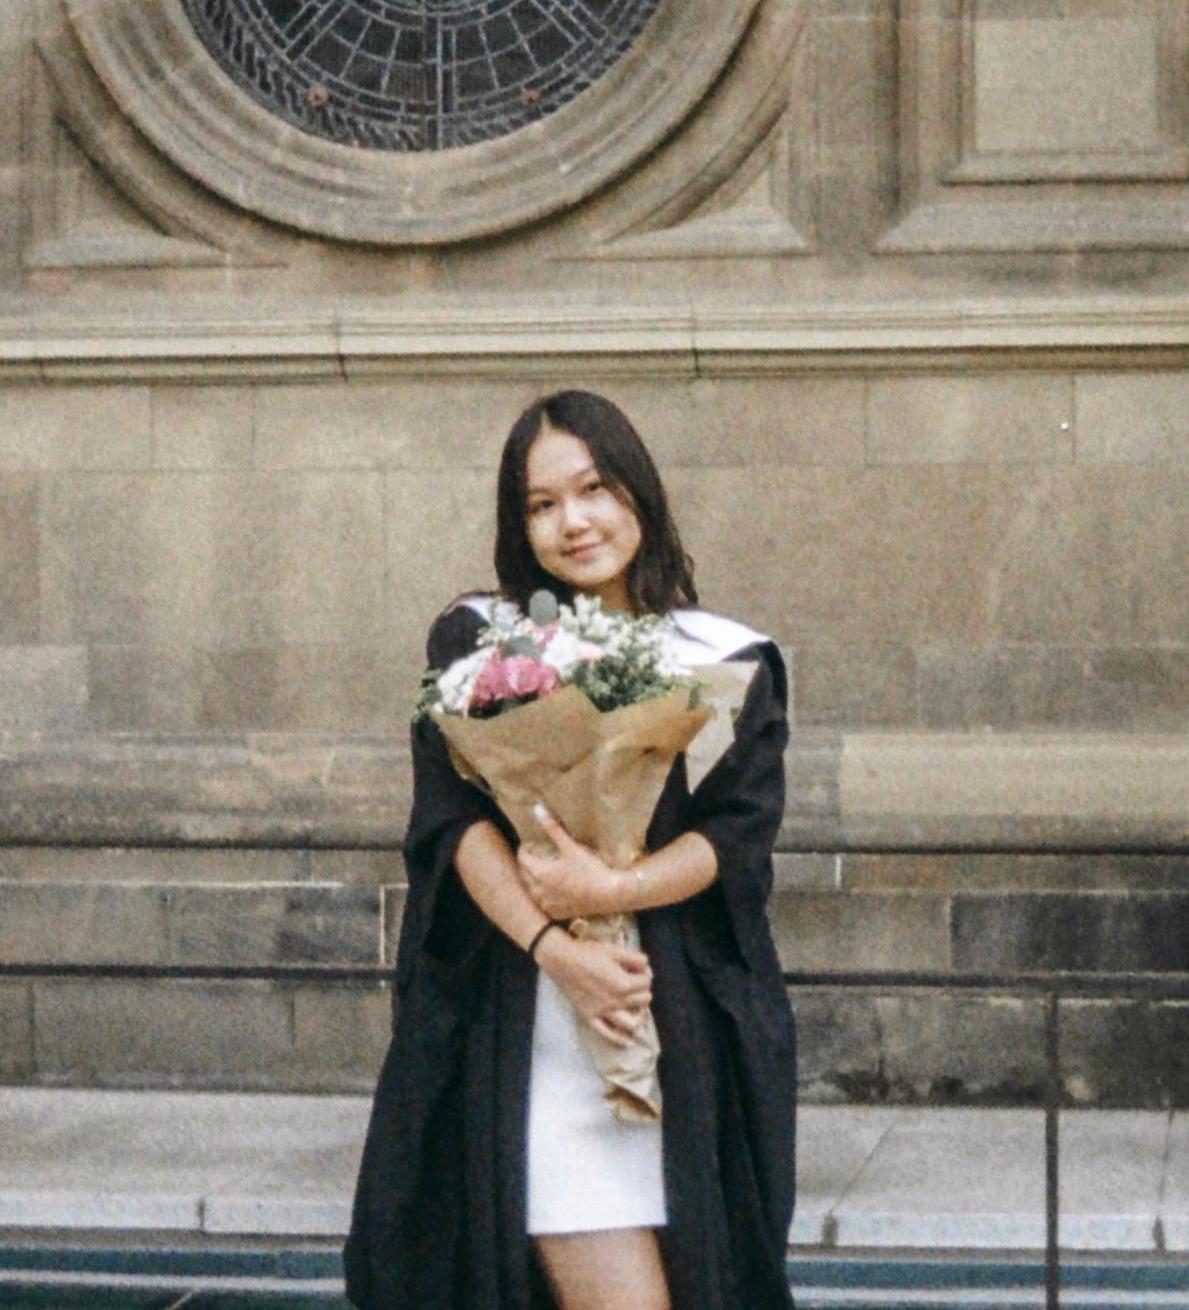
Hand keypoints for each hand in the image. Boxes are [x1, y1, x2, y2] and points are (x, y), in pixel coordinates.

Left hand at [518, 805, 620, 919]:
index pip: (522, 858)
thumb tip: (537, 808)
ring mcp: (547, 904)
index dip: (524, 849)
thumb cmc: (590, 869)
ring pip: (531, 891)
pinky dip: (543, 896)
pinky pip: (543, 904)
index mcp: (539, 873)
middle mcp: (539, 891)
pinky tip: (551, 890)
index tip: (529, 844)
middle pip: (523, 875)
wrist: (609, 894)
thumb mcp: (570, 846)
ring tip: (540, 872)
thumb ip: (552, 828)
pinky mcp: (557, 913)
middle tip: (533, 856)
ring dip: (532, 881)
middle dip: (525, 865)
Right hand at [535, 930, 652, 1047]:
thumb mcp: (614, 950)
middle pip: (643, 1001)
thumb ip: (635, 958)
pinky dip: (619, 1040)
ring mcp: (603, 1012)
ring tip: (638, 1011)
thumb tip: (646, 966)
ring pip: (631, 1023)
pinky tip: (628, 1042)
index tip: (640, 970)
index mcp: (624, 983)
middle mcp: (616, 1001)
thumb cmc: (589, 953)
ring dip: (639, 1016)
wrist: (563, 961)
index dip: (646, 974)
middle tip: (637, 985)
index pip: (646, 982)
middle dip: (643, 991)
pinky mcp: (590, 1017)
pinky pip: (607, 1034)